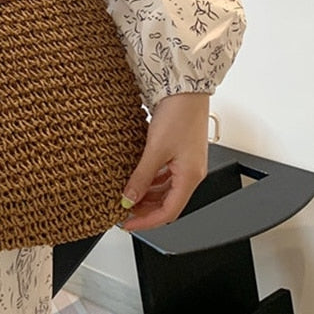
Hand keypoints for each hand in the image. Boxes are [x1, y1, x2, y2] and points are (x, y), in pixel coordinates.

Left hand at [120, 93, 209, 231]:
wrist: (185, 90)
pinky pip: (164, 175)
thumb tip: (128, 197)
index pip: (168, 213)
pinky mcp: (180, 152)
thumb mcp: (155, 149)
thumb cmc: (179, 115)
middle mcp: (191, 173)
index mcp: (190, 177)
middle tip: (123, 211)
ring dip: (147, 195)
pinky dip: (150, 180)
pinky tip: (137, 177)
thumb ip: (141, 176)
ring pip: (165, 189)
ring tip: (126, 195)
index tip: (127, 224)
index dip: (147, 222)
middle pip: (168, 203)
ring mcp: (186, 163)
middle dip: (145, 210)